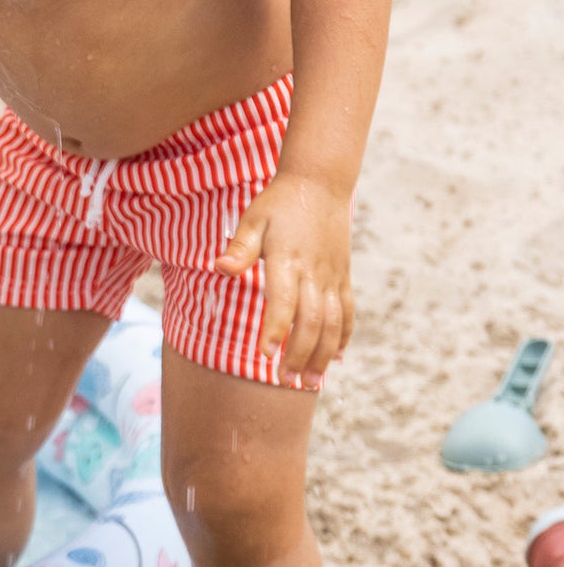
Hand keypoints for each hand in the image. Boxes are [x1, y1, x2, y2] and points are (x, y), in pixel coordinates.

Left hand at [215, 174, 353, 385]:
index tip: (265, 355)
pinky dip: (343, 336)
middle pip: (311, 322)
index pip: (283, 303)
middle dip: (299, 355)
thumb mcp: (253, 218)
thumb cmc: (279, 203)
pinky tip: (336, 357)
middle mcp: (315, 272)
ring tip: (310, 382)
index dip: (275, 330)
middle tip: (285, 381)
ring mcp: (333, 276)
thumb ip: (240, 247)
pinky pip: (347, 312)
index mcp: (288, 260)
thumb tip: (220, 267)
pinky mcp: (343, 276)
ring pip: (333, 323)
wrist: (319, 184)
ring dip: (322, 355)